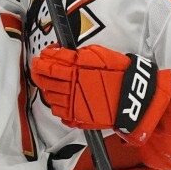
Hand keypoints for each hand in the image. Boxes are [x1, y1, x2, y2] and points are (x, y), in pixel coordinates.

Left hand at [30, 44, 170, 136]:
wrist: (134, 97)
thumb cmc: (120, 73)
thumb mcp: (100, 55)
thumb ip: (78, 55)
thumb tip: (59, 53)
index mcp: (75, 69)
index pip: (50, 63)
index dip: (42, 60)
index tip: (40, 58)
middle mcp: (71, 85)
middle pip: (46, 79)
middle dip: (39, 72)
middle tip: (37, 68)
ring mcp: (72, 102)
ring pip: (50, 95)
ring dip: (46, 87)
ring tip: (46, 83)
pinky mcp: (78, 116)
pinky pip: (59, 111)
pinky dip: (55, 104)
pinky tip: (58, 98)